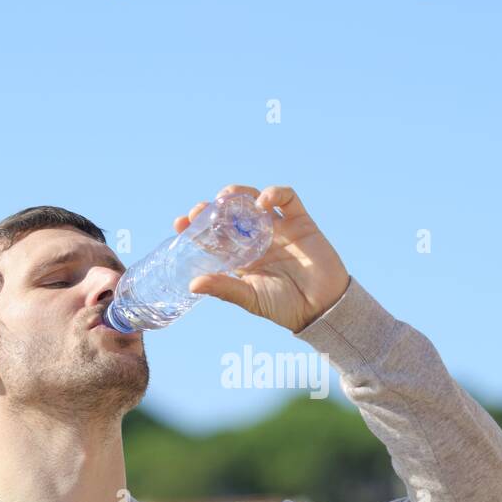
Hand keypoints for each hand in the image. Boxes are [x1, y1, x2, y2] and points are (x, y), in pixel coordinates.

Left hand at [175, 184, 349, 332]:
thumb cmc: (284, 307)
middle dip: (214, 208)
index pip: (213, 236)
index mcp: (241, 257)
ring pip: (254, 200)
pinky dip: (274, 194)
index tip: (180, 223)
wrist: (322, 308)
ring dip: (239, 195)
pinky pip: (287, 198)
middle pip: (230, 214)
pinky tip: (263, 203)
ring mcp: (278, 228)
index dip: (196, 228)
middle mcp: (257, 239)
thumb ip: (224, 288)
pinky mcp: (300, 221)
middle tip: (200, 211)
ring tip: (227, 198)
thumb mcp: (250, 298)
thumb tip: (192, 284)